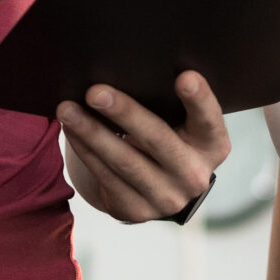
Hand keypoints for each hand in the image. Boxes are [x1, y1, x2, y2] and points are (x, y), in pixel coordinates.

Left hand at [60, 73, 230, 222]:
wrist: (159, 187)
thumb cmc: (168, 136)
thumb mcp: (181, 123)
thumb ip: (168, 103)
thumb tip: (125, 69)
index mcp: (212, 145)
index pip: (209, 120)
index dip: (199, 99)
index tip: (184, 76)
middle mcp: (195, 175)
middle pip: (158, 139)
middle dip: (124, 113)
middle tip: (95, 91)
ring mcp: (167, 198)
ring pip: (124, 161)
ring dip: (91, 133)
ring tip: (67, 109)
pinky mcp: (137, 210)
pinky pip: (106, 176)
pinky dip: (86, 150)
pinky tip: (71, 131)